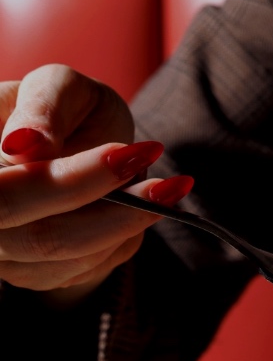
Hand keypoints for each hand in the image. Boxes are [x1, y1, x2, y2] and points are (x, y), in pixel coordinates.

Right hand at [0, 64, 191, 301]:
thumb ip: (44, 105)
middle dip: (114, 212)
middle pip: (42, 237)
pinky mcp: (32, 273)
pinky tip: (136, 208)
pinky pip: (85, 269)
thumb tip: (24, 145)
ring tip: (166, 188)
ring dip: (127, 223)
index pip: (8, 195)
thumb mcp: (58, 87)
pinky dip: (120, 237)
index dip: (69, 182)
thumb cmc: (64, 109)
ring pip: (69, 257)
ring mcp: (4, 252)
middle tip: (168, 185)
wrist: (76, 144)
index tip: (126, 156)